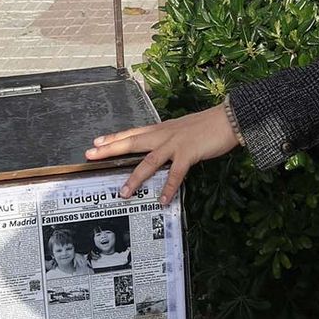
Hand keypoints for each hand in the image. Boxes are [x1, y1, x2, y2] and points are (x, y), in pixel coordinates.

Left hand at [85, 104, 240, 203]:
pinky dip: (168, 188)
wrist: (228, 118)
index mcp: (162, 129)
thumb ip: (170, 140)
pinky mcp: (189, 153)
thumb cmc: (208, 126)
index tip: (96, 142)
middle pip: (132, 142)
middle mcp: (164, 135)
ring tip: (123, 192)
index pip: (132, 132)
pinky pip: (176, 173)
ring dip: (135, 178)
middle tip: (90, 155)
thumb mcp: (183, 130)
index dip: (113, 137)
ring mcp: (175, 144)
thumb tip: (162, 151)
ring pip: (149, 161)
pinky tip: (162, 200)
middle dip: (110, 149)